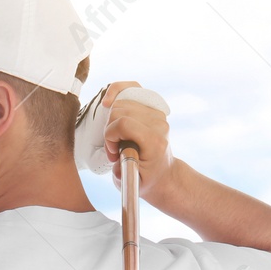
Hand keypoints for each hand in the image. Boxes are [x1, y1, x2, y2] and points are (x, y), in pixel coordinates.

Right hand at [100, 81, 176, 201]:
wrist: (162, 173)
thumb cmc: (144, 178)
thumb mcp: (132, 182)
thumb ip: (123, 173)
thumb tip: (117, 163)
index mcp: (155, 142)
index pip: (123, 123)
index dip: (110, 137)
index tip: (114, 153)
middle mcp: (159, 124)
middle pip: (119, 111)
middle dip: (110, 130)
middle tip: (115, 148)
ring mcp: (157, 113)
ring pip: (120, 103)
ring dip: (112, 120)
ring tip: (118, 138)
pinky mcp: (152, 106)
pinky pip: (131, 88)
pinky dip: (116, 91)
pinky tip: (108, 101)